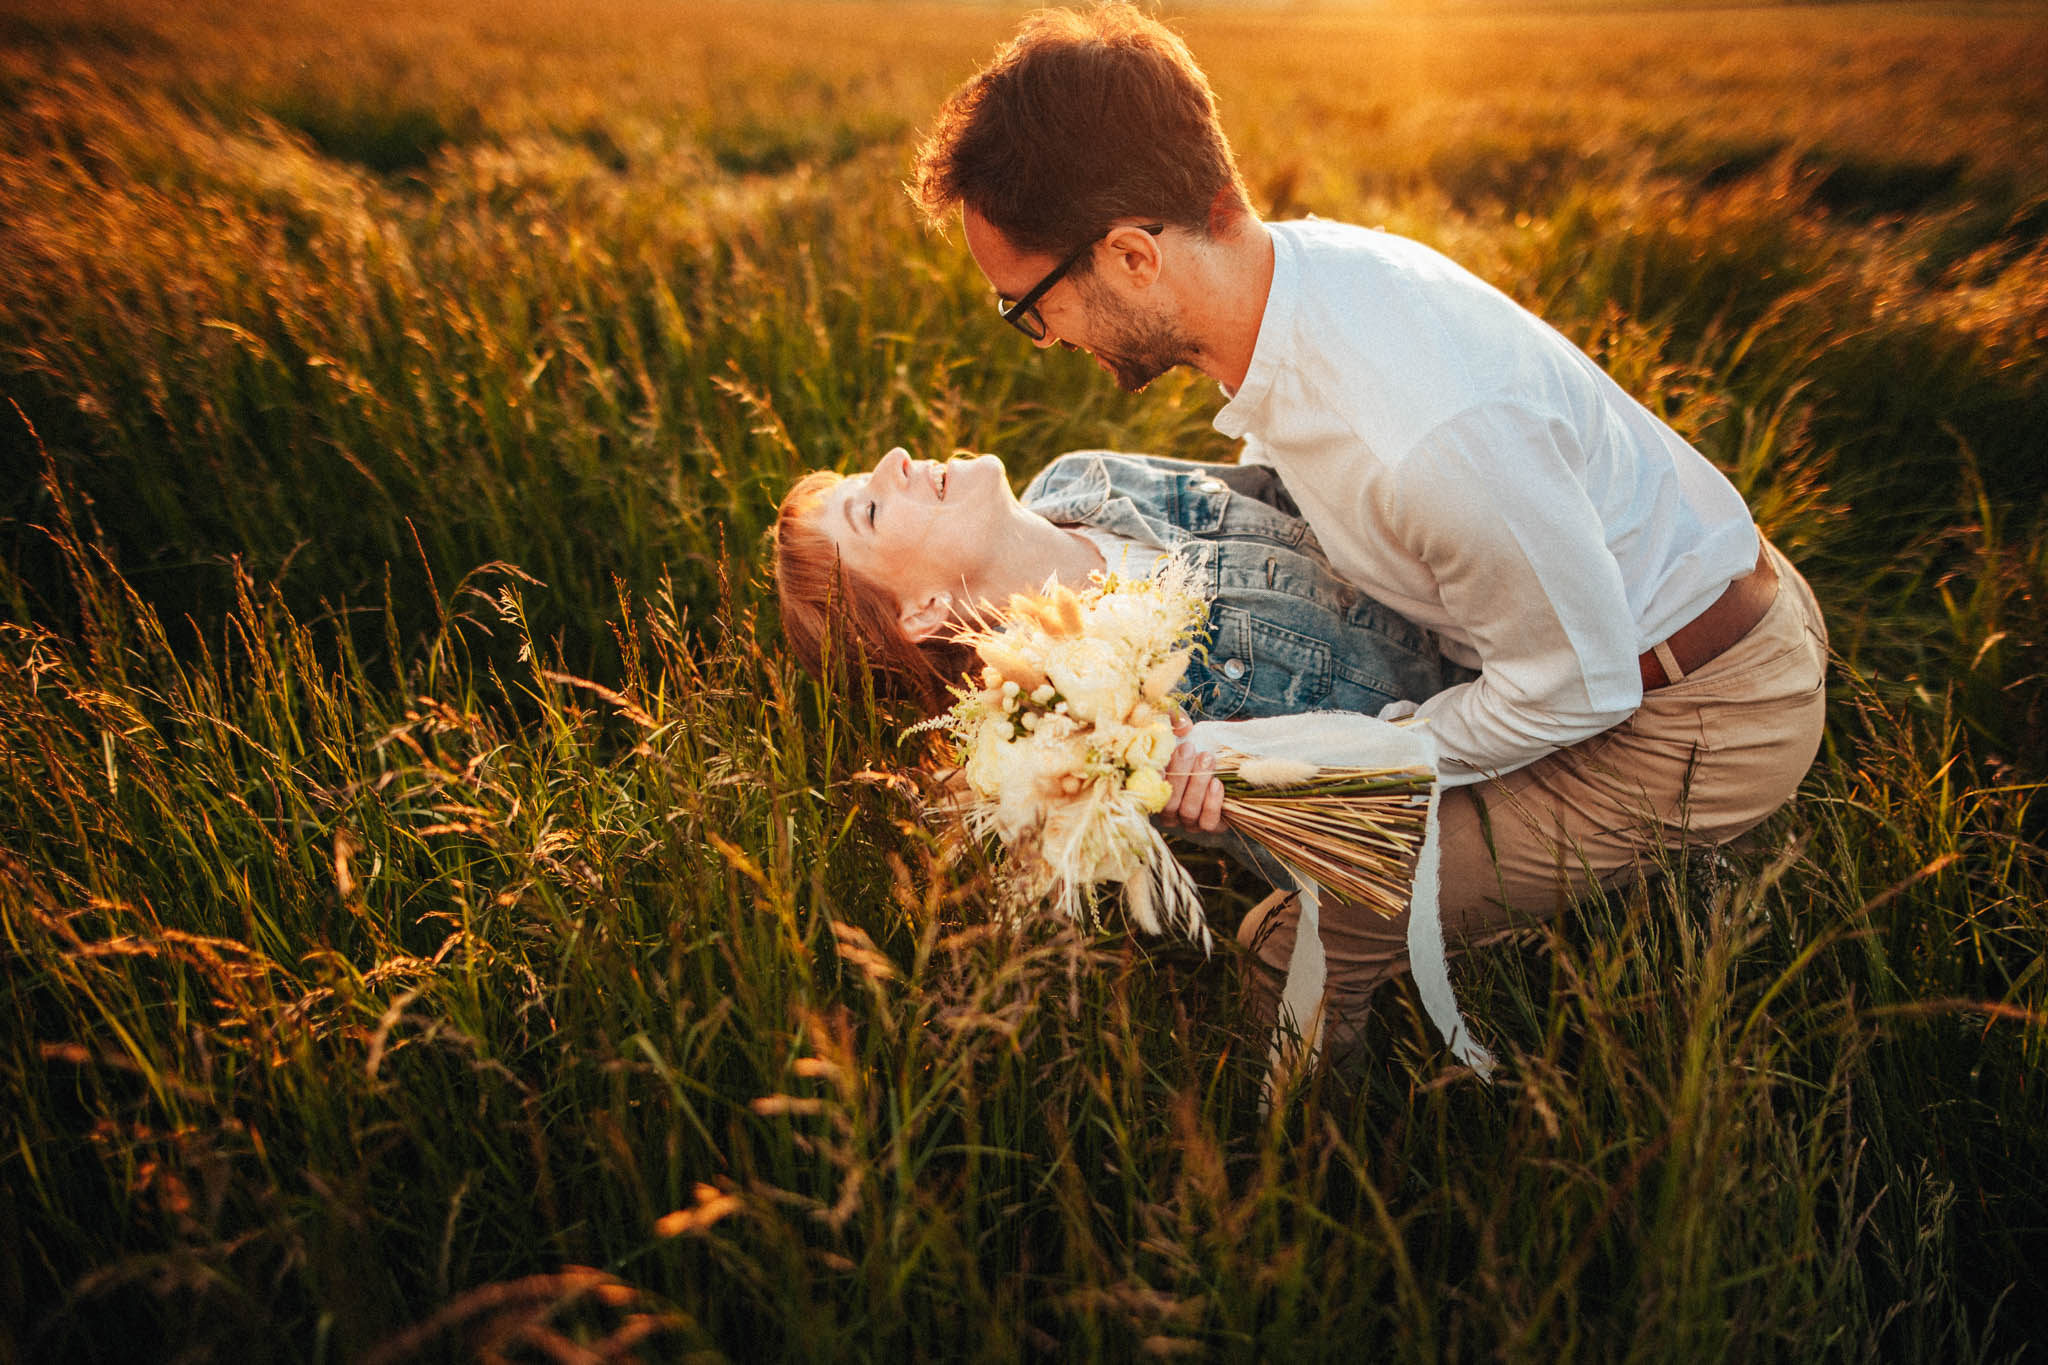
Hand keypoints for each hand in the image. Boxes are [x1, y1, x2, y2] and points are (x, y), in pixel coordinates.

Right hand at [1159, 713, 1225, 832]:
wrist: (1212, 765)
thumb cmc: (1188, 748)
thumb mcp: (1177, 732)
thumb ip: (1175, 722)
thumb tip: (1184, 726)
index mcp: (1149, 792)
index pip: (1144, 790)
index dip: (1152, 774)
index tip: (1161, 754)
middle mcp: (1163, 811)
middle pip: (1167, 801)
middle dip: (1179, 773)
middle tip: (1189, 748)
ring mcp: (1184, 822)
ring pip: (1188, 811)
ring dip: (1197, 784)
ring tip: (1207, 759)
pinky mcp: (1206, 827)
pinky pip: (1207, 822)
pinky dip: (1212, 803)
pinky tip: (1216, 783)